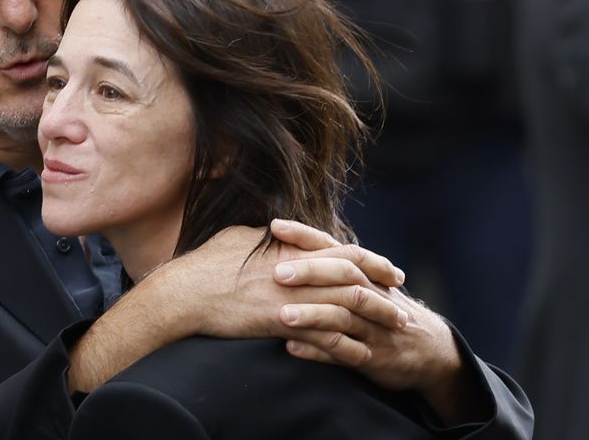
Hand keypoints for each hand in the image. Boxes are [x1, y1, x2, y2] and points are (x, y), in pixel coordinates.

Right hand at [158, 222, 407, 366]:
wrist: (185, 292)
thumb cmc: (206, 264)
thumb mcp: (240, 238)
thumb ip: (267, 238)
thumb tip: (277, 232)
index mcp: (292, 249)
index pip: (344, 252)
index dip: (372, 261)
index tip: (391, 270)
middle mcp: (298, 271)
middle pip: (355, 279)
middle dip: (384, 292)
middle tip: (404, 304)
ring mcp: (292, 297)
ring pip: (347, 308)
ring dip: (375, 320)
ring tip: (393, 331)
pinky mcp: (282, 323)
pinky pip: (324, 336)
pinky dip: (346, 346)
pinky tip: (361, 356)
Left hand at [272, 222, 486, 423]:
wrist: (430, 351)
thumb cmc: (384, 309)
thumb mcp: (368, 284)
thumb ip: (334, 266)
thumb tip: (284, 245)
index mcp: (366, 274)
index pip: (335, 247)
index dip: (306, 235)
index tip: (276, 226)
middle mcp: (372, 296)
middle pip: (344, 276)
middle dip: (311, 272)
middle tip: (277, 273)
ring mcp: (373, 327)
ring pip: (344, 317)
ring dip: (313, 315)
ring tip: (283, 314)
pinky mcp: (373, 358)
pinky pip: (345, 354)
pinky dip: (318, 350)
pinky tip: (292, 347)